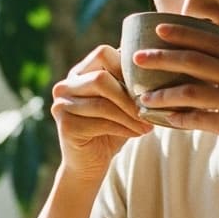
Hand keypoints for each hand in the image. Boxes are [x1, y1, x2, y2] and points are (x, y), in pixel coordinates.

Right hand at [50, 44, 153, 183]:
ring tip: (147, 126)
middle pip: (101, 78)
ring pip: (102, 103)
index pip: (103, 53)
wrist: (90, 164)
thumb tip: (157, 62)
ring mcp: (61, 104)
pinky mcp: (65, 125)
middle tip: (149, 111)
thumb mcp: (123, 102)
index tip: (145, 87)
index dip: (126, 67)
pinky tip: (137, 134)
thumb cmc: (112, 129)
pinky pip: (101, 122)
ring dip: (130, 116)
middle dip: (129, 97)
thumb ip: (130, 82)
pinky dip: (124, 128)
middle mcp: (65, 85)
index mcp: (79, 72)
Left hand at [132, 23, 218, 175]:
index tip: (158, 28)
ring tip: (142, 96)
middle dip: (162, 57)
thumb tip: (201, 58)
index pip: (211, 41)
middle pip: (194, 61)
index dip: (182, 33)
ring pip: (190, 92)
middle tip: (137, 57)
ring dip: (162, 94)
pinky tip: (163, 119)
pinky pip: (196, 120)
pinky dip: (176, 119)